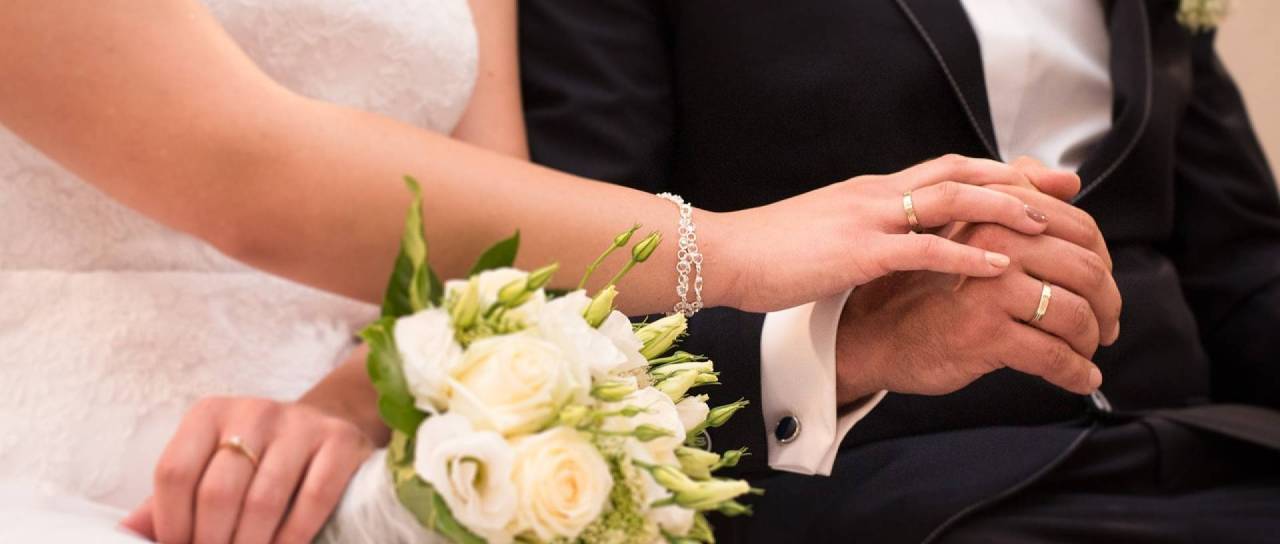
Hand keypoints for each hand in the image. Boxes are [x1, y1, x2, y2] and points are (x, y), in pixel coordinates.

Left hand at [120, 397, 374, 543]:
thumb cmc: (255, 458)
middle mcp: (252, 411)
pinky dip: (293, 536)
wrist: (324, 427)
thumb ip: (168, 500)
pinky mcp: (339, 441)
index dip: (171, 524)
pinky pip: (313, 499)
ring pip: (264, 499)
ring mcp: (299, 424)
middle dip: (211, 541)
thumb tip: (124, 534)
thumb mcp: (208, 466)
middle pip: (218, 491)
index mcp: (209, 414)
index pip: (174, 473)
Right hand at [710, 155, 1060, 312]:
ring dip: (1002, 208)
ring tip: (1046, 222)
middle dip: (1015, 179)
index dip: (994, 172)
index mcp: (868, 191)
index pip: (943, 169)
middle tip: (1065, 188)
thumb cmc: (765, 250)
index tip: (1036, 179)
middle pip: (959, 173)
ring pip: (950, 201)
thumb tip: (886, 240)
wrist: (721, 253)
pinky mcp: (858, 252)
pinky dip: (966, 255)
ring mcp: (867, 219)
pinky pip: (924, 250)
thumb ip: (859, 229)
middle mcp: (875, 195)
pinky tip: (999, 265)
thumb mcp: (822, 231)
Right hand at [834, 174, 1119, 402]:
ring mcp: (986, 287)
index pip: (1075, 225)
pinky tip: (1080, 378)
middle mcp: (989, 240)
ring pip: (1073, 312)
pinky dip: (1075, 372)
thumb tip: (1068, 178)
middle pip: (1085, 268)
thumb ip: (1009, 198)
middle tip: (1108, 323)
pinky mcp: (983, 332)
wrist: (869, 335)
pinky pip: (1052, 355)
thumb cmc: (916, 288)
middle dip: (1107, 302)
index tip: (1103, 281)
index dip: (1101, 257)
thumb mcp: (958, 231)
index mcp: (989, 212)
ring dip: (1092, 339)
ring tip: (1089, 351)